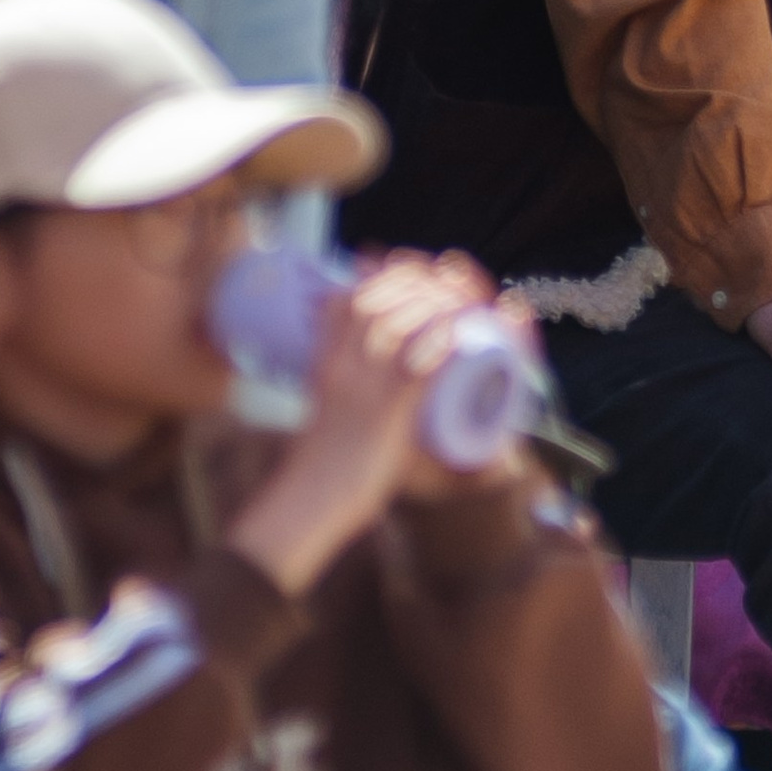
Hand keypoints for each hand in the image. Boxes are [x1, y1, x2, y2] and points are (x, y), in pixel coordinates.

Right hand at [228, 251, 503, 593]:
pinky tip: (462, 331)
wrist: (309, 505)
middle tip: (440, 279)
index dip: (372, 277)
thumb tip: (343, 377)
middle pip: (373, 300)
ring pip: (398, 324)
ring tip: (458, 298)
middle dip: (410, 280)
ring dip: (432, 303)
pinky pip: (417, 366)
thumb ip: (333, 387)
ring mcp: (362, 388)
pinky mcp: (385, 414)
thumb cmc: (316, 467)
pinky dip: (442, 342)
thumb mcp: (321, 410)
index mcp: (324, 365)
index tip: (397, 265)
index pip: (342, 302)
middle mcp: (341, 368)